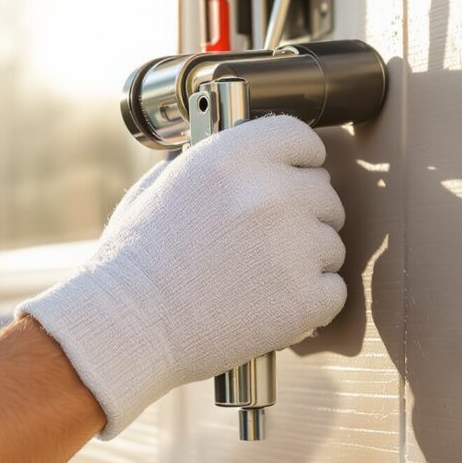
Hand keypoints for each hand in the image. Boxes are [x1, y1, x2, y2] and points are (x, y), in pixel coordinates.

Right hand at [17, 116, 346, 437]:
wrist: (127, 325)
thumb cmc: (134, 260)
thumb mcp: (160, 187)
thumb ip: (210, 164)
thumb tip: (243, 158)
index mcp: (231, 155)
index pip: (300, 137)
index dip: (300, 160)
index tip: (294, 177)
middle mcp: (269, 191)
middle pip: (324, 193)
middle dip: (302, 217)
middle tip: (263, 246)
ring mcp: (293, 245)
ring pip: (332, 245)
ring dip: (306, 263)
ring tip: (256, 282)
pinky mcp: (306, 297)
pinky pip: (333, 291)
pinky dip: (309, 304)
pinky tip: (268, 308)